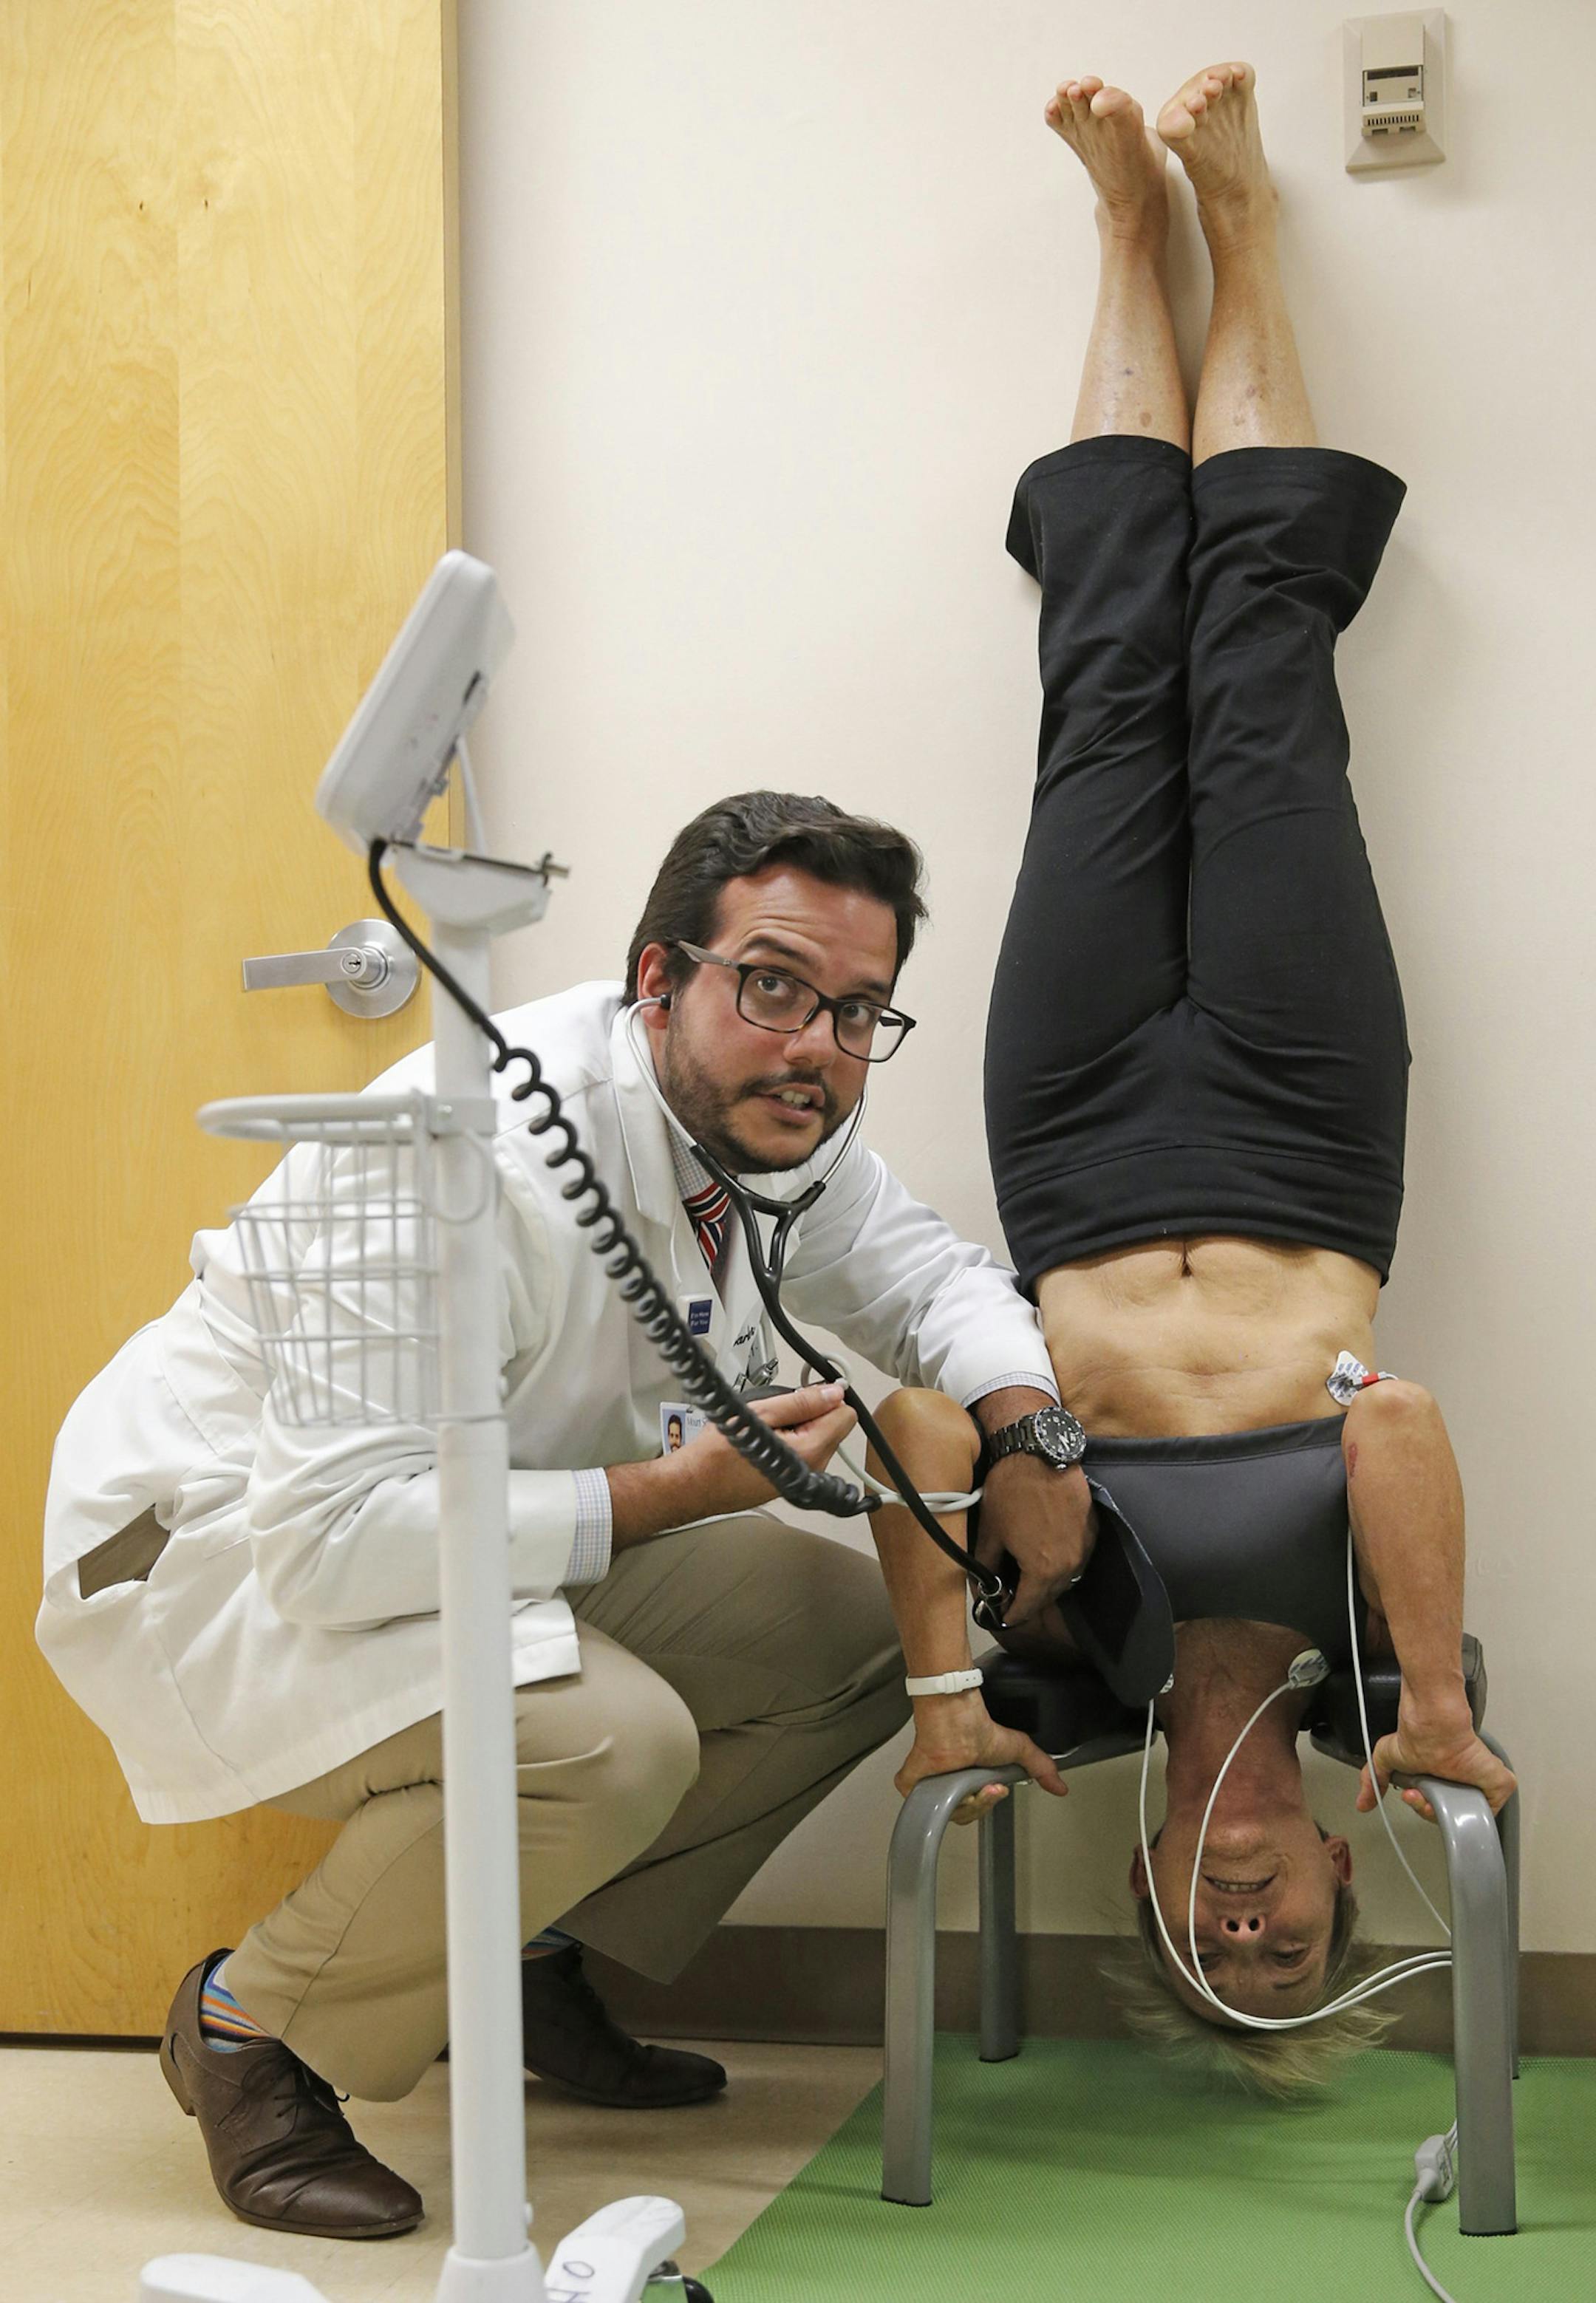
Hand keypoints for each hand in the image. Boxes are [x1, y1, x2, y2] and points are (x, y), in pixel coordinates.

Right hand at [675, 1381, 856, 1518]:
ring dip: (799, 1426)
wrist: (693, 1485)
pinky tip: (765, 1440)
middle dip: (811, 1412)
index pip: (845, 1415)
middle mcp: (813, 1469)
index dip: (826, 1398)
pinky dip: (790, 1441)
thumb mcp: (759, 1413)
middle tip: (776, 1412)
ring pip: (818, 1438)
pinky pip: (804, 1453)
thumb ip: (802, 1402)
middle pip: (833, 1427)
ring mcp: (803, 1478)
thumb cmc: (717, 1453)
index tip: (804, 1393)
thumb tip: (833, 1392)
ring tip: (766, 1427)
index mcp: (811, 1451)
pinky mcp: (792, 1481)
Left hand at [894, 1690, 1067, 1824]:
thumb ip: (1040, 1767)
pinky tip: (947, 1785)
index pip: (977, 1809)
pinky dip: (933, 1797)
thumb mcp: (1017, 1750)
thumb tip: (1061, 1787)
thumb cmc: (979, 1728)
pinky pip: (920, 1804)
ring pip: (946, 1812)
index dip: (989, 1802)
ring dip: (964, 1800)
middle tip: (988, 1787)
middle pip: (964, 1814)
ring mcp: (928, 1785)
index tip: (998, 1789)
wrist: (957, 1716)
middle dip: (980, 1803)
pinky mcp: (910, 1783)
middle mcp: (947, 1785)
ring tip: (972, 1783)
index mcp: (967, 1783)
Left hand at [971, 1456, 1095, 1627]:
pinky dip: (1062, 1562)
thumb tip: (982, 1583)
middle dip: (1030, 1600)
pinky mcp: (1092, 1529)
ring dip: (1047, 1582)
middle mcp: (1069, 1565)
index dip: (1012, 1614)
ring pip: (1066, 1578)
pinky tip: (1046, 1552)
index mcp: (1042, 1571)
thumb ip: (986, 1565)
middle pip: (1049, 1595)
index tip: (1003, 1615)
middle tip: (1012, 1595)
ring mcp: (1084, 1547)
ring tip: (1028, 1576)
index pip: (1027, 1607)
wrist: (1040, 1453)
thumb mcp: (990, 1531)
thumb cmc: (1011, 1491)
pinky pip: (1077, 1557)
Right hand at [1357, 1701, 1517, 1824]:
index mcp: (1442, 1780)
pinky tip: (1461, 1803)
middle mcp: (1461, 1782)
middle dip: (1429, 1811)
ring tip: (1430, 1797)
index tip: (1408, 1795)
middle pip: (1450, 1814)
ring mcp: (1482, 1784)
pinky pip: (1497, 1806)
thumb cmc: (1415, 1735)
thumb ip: (1372, 1780)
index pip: (1435, 1807)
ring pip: (1470, 1814)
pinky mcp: (1499, 1783)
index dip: (1420, 1806)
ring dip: (1449, 1813)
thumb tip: (1362, 1804)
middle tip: (1417, 1796)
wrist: (1433, 1724)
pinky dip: (1484, 1810)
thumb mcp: (1385, 1757)